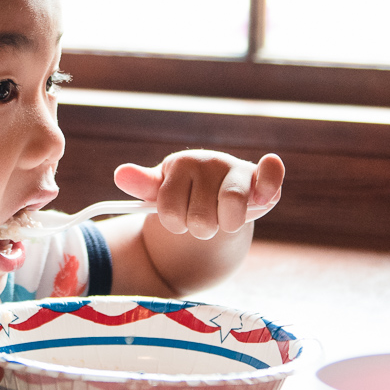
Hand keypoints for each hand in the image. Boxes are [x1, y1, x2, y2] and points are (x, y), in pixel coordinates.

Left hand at [114, 150, 284, 240]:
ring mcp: (237, 169)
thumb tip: (120, 174)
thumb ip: (142, 185)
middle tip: (203, 217)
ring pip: (230, 213)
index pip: (171, 211)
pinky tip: (261, 195)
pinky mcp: (262, 178)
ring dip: (225, 225)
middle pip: (201, 219)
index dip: (174, 223)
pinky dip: (268, 183)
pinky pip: (269, 174)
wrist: (217, 198)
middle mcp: (211, 161)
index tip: (178, 214)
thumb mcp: (161, 192)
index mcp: (182, 163)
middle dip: (200, 228)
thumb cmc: (186, 195)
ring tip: (223, 217)